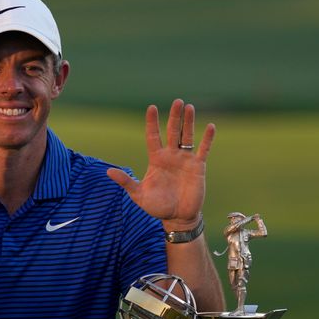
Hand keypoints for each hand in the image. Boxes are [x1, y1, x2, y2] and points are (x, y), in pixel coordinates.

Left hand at [107, 99, 214, 229]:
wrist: (177, 217)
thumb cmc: (157, 206)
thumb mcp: (138, 194)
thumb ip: (126, 181)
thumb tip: (108, 171)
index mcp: (156, 159)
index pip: (153, 136)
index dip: (152, 122)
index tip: (151, 108)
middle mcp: (171, 156)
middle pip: (172, 131)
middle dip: (174, 117)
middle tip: (176, 101)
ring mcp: (185, 160)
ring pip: (187, 136)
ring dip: (189, 122)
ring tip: (189, 107)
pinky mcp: (198, 167)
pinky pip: (203, 149)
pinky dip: (207, 139)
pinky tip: (210, 126)